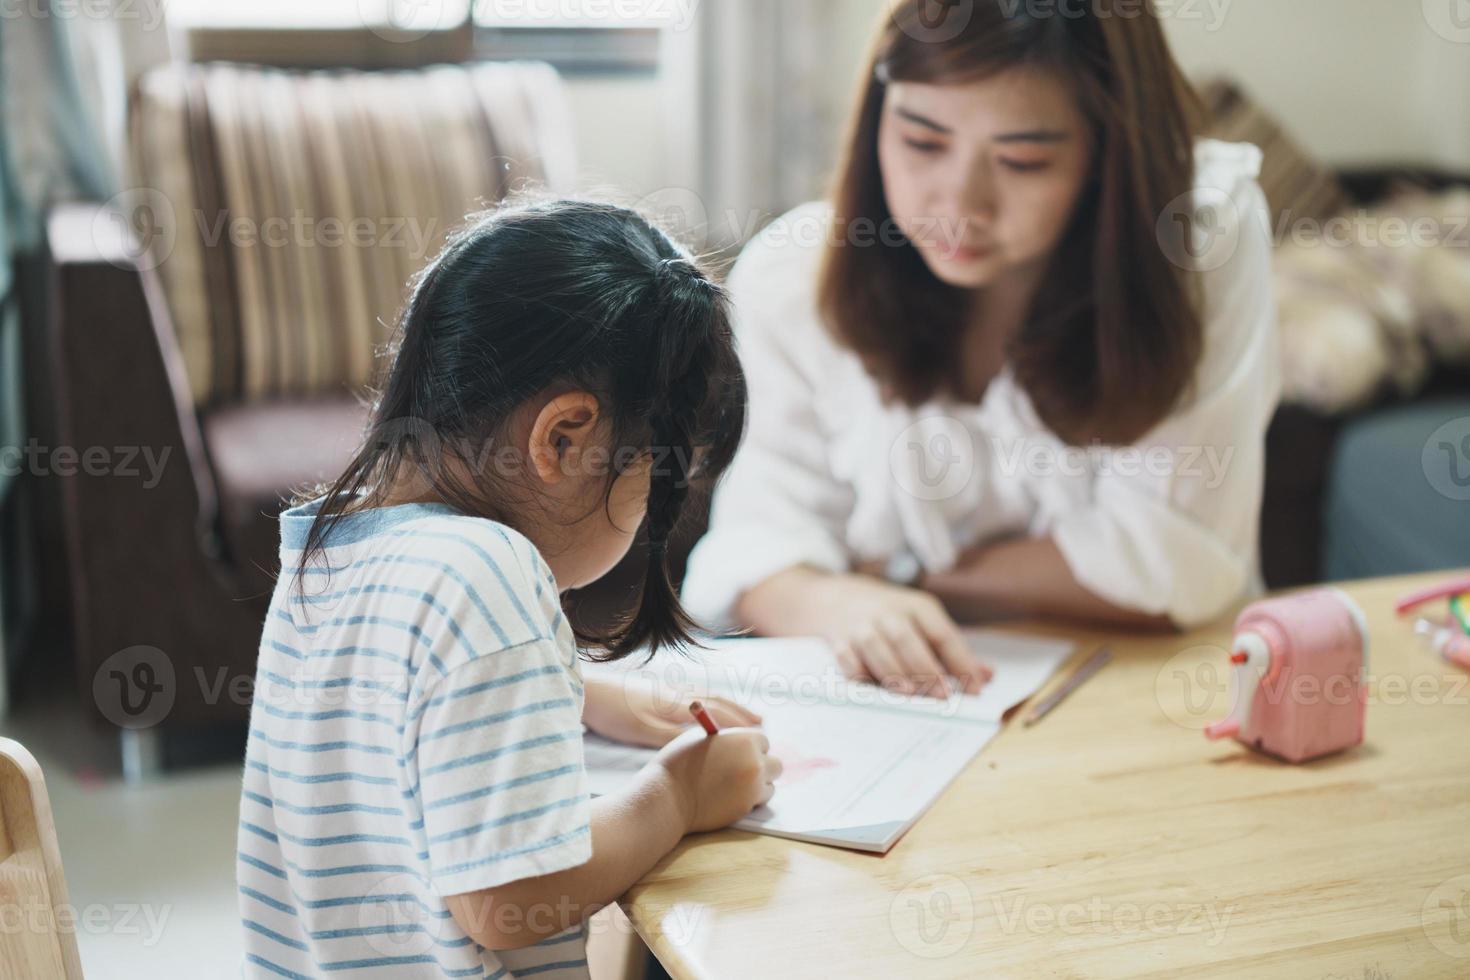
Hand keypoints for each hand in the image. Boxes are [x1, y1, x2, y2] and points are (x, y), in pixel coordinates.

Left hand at [583, 675, 761, 748]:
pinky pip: (697, 694)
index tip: (756, 735)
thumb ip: (671, 737)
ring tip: (744, 715)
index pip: (716, 712)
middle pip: (717, 700)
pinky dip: (712, 701)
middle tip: (761, 724)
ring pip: (708, 695)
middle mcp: (678, 692)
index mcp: (676, 703)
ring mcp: (669, 689)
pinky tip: (711, 707)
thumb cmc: (613, 713)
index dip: (737, 724)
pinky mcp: (660, 690)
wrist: (589, 690)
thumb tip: (701, 746)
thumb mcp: (641, 731)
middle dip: (739, 712)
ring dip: (729, 705)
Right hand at [653, 727, 781, 832]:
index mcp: (744, 740)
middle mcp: (754, 762)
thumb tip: (746, 741)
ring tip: (734, 785)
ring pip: (770, 784)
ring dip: (758, 784)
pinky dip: (750, 799)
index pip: (763, 740)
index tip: (742, 752)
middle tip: (744, 770)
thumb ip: (729, 738)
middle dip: (762, 766)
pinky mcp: (747, 807)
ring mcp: (753, 787)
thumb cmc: (679, 763)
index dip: (751, 746)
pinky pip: (759, 801)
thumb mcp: (703, 737)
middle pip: (775, 763)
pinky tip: (730, 796)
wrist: (668, 796)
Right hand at [811, 573, 992, 697]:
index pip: (942, 634)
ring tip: (909, 693)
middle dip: (926, 669)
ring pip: (876, 648)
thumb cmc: (891, 615)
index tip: (974, 687)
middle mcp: (888, 612)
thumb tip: (987, 676)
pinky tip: (872, 687)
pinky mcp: (838, 639)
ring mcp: (861, 625)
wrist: (837, 597)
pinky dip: (858, 673)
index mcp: (917, 606)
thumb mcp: (923, 620)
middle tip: (942, 695)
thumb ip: (952, 650)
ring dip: (893, 672)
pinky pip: (847, 658)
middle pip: (908, 640)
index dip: (960, 661)